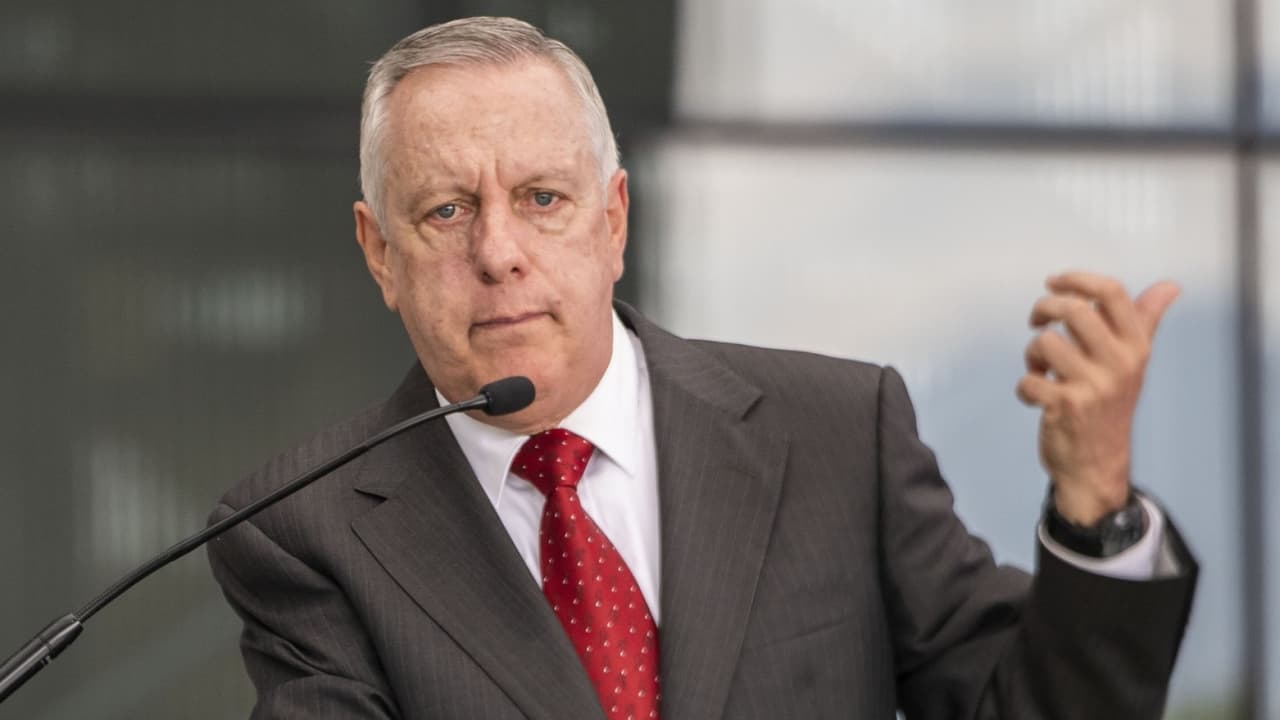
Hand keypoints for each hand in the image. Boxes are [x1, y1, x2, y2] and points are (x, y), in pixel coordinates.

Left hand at [1016, 272, 1179, 525]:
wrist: (1098, 465)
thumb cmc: (1111, 404)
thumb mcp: (1133, 362)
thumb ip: (1146, 320)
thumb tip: (1170, 286)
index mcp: (1135, 347)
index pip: (1112, 293)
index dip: (1077, 279)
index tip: (1053, 282)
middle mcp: (1119, 364)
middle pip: (1073, 310)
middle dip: (1043, 309)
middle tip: (1038, 321)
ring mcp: (1093, 387)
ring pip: (1045, 343)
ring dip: (1032, 355)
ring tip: (1042, 369)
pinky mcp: (1066, 408)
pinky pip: (1029, 380)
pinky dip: (1025, 387)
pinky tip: (1037, 397)